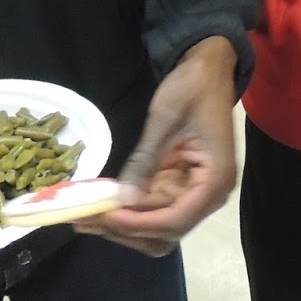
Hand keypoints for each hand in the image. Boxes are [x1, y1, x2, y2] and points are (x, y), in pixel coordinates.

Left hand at [78, 36, 238, 256]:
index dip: (138, 223)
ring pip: (156, 225)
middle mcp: (208, 194)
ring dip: (123, 225)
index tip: (104, 215)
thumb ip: (146, 161)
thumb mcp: (166, 120)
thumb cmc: (192, 88)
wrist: (208, 68)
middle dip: (126, 230)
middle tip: (86, 220)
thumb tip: (122, 199)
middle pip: (165, 232)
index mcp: (215, 180)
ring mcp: (193, 191)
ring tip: (85, 217)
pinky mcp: (179, 184)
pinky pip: (152, 207)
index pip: (174, 220)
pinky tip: (100, 205)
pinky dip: (127, 209)